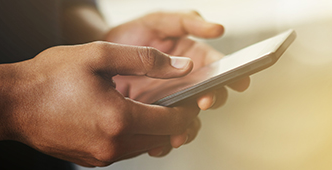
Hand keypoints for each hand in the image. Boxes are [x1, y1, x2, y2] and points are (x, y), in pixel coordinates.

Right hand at [5, 42, 202, 166]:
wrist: (13, 103)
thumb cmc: (50, 78)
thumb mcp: (98, 55)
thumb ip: (145, 60)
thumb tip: (181, 68)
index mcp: (118, 118)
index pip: (171, 121)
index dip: (186, 110)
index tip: (190, 100)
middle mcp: (113, 144)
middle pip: (162, 138)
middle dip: (175, 122)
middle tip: (175, 103)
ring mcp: (102, 156)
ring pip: (146, 146)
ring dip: (155, 130)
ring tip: (152, 109)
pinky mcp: (93, 160)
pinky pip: (127, 151)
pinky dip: (136, 137)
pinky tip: (127, 119)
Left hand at [105, 11, 249, 154]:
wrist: (101, 57)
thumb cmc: (132, 34)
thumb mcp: (159, 21)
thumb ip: (186, 22)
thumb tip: (217, 29)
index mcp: (193, 59)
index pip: (218, 68)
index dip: (231, 75)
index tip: (239, 82)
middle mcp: (186, 82)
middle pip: (209, 95)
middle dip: (210, 101)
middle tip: (203, 101)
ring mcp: (171, 101)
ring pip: (189, 119)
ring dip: (188, 128)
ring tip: (179, 133)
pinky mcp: (154, 115)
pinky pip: (165, 132)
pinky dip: (165, 141)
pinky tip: (159, 144)